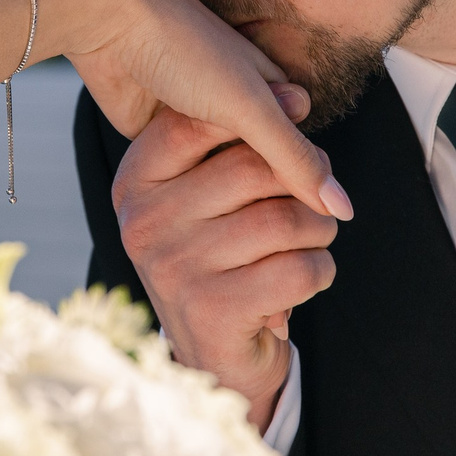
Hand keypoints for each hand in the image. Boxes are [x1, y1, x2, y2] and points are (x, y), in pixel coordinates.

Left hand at [33, 0, 352, 222]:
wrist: (109, 20)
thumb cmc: (185, 46)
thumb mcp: (250, 105)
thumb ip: (294, 159)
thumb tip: (345, 211)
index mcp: (270, 84)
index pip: (300, 149)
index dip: (301, 184)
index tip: (302, 218)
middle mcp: (237, 102)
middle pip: (260, 164)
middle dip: (260, 192)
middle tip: (256, 218)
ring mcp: (198, 120)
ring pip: (220, 171)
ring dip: (221, 192)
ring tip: (223, 223)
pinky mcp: (160, 134)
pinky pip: (183, 171)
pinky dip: (185, 186)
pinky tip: (190, 213)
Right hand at [114, 107, 340, 426]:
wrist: (214, 357)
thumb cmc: (222, 258)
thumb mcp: (209, 197)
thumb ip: (236, 149)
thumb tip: (297, 99)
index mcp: (136, 183)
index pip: (196, 124)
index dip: (261, 112)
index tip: (299, 107)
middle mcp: (143, 223)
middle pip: (254, 168)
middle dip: (304, 183)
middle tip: (318, 201)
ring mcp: (173, 268)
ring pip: (285, 219)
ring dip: (319, 231)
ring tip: (312, 242)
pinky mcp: (211, 311)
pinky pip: (300, 270)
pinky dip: (320, 272)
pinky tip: (305, 280)